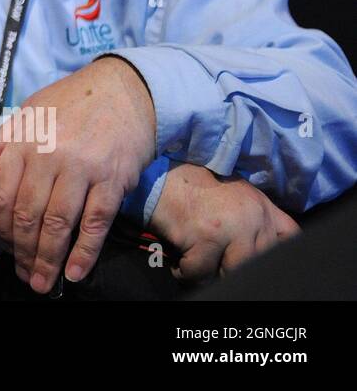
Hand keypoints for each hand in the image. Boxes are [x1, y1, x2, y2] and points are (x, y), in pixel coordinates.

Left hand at [0, 56, 155, 292]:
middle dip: (23, 251)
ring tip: (42, 283)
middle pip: (28, 214)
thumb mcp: (29, 113)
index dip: (0, 227)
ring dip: (48, 259)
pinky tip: (74, 272)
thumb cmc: (72, 102)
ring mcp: (82, 168)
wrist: (124, 89)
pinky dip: (84, 252)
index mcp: (24, 140)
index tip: (4, 247)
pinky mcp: (113, 179)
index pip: (1, 193)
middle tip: (24, 275)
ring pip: (58, 223)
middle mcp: (49, 156)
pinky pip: (95, 222)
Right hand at [150, 162, 298, 280]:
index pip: (291, 238)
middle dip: (231, 267)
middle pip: (256, 262)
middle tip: (211, 262)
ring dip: (209, 273)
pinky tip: (178, 259)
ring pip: (231, 273)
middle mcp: (253, 216)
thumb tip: (257, 253)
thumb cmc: (190, 187)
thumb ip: (250, 217)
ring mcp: (231, 227)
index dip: (277, 256)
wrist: (157, 175)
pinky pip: (200, 272)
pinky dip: (185, 271)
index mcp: (261, 205)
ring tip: (194, 262)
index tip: (260, 263)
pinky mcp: (206, 236)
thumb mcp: (231, 195)